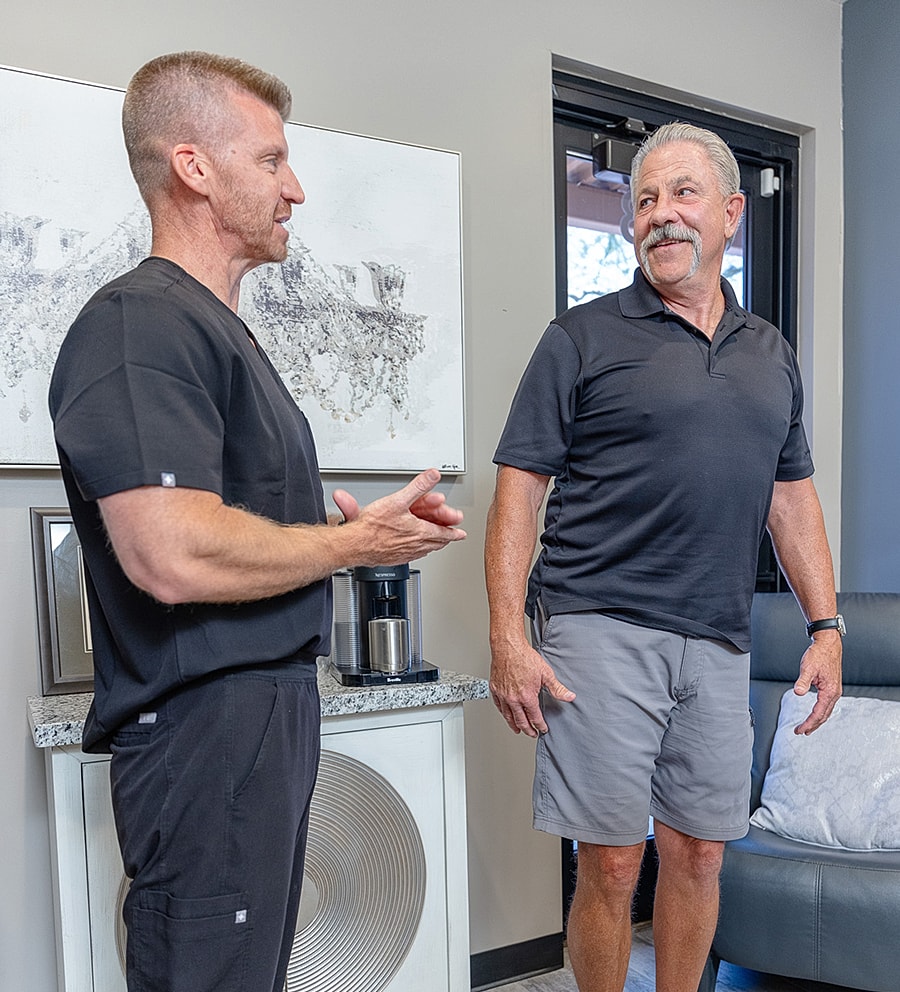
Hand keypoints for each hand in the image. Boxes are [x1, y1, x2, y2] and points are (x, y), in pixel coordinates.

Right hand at [331, 468, 465, 563]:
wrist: (355, 544)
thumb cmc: (373, 526)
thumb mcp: (398, 499)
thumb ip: (418, 486)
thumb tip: (433, 475)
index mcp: (419, 532)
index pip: (443, 533)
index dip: (454, 533)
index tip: (461, 534)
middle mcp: (414, 545)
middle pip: (435, 543)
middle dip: (445, 538)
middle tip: (452, 537)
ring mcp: (404, 553)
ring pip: (424, 550)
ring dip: (432, 545)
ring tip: (436, 543)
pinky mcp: (393, 558)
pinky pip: (412, 555)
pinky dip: (418, 551)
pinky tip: (414, 549)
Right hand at [489, 639, 574, 736]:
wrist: (508, 647)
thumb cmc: (524, 657)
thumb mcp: (546, 673)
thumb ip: (557, 688)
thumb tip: (570, 697)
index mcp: (526, 697)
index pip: (535, 717)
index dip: (540, 725)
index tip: (543, 729)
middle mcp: (513, 699)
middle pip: (521, 721)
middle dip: (528, 729)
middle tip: (532, 734)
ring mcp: (503, 695)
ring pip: (508, 716)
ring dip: (514, 725)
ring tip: (518, 730)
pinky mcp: (495, 690)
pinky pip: (499, 706)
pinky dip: (504, 713)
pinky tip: (506, 714)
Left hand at [792, 632, 842, 734]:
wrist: (828, 644)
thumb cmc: (819, 654)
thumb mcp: (807, 668)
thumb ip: (803, 681)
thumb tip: (798, 692)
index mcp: (829, 691)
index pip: (818, 713)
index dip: (808, 723)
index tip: (799, 730)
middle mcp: (834, 693)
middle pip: (824, 715)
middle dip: (812, 725)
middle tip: (801, 732)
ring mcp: (834, 690)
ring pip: (826, 711)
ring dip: (817, 720)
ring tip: (808, 727)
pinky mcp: (832, 687)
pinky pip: (827, 704)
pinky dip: (821, 712)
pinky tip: (816, 713)